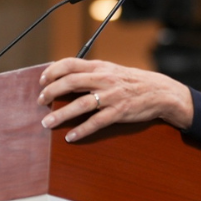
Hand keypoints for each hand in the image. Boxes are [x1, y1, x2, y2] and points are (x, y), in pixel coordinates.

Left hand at [38, 58, 194, 141]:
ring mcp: (111, 96)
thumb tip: (68, 76)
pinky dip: (81, 130)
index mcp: (100, 67)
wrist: (160, 92)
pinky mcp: (119, 112)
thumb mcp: (112, 70)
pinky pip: (96, 122)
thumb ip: (92, 72)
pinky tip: (70, 137)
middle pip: (70, 82)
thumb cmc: (134, 82)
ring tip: (47, 123)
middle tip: (40, 102)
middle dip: (51, 92)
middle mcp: (104, 79)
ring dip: (61, 114)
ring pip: (80, 105)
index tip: (42, 80)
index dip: (53, 71)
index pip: (71, 63)